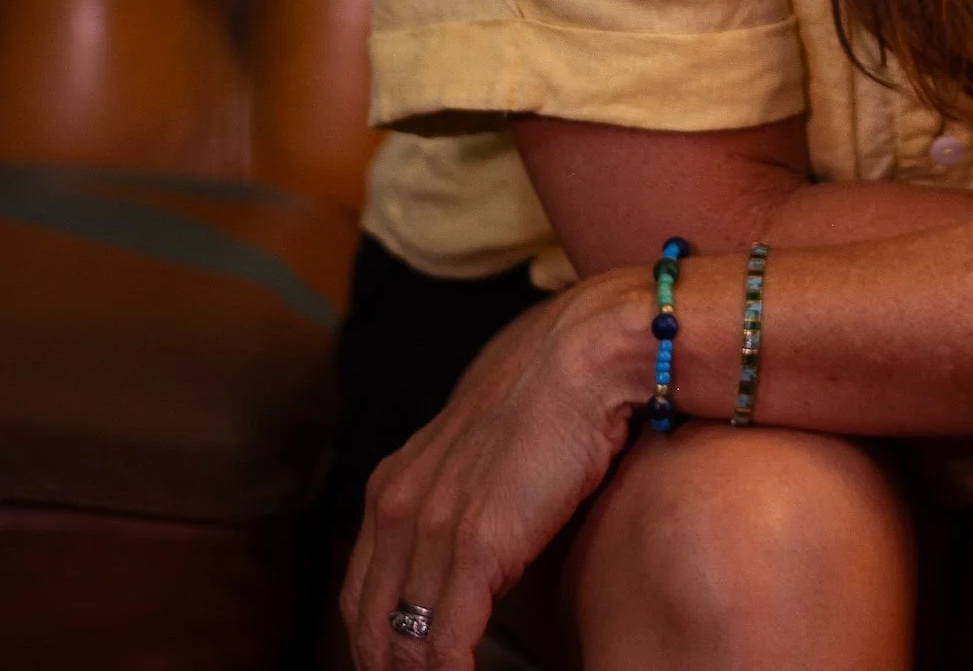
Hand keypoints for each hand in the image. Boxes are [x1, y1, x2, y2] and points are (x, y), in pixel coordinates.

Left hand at [342, 267, 651, 670]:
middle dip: (389, 669)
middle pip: (369, 627)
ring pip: (403, 644)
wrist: (587, 356)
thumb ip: (459, 495)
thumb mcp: (479, 447)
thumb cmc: (551, 395)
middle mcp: (399, 506)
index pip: (361, 595)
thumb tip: (475, 547)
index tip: (400, 666)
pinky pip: (446, 646)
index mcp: (394, 483)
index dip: (376, 644)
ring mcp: (434, 527)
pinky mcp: (476, 546)